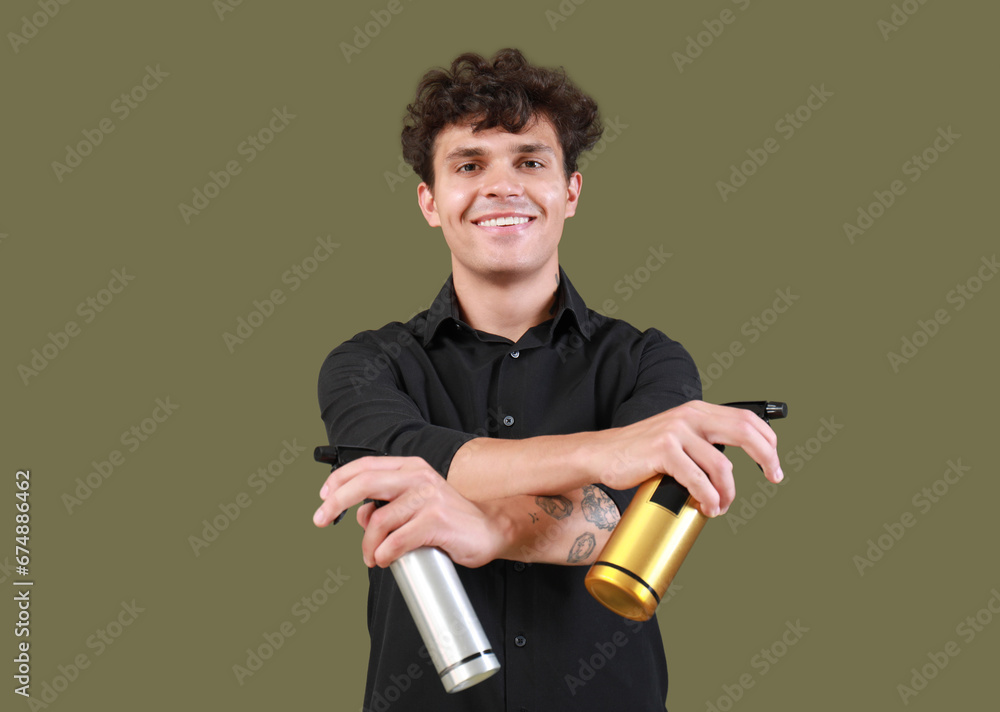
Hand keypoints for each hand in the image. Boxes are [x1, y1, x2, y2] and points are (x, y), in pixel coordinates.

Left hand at [313, 456, 505, 567]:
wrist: (489, 530)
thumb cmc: (451, 519)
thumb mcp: (418, 502)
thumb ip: (389, 503)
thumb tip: (360, 515)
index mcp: (411, 468)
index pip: (365, 466)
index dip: (339, 480)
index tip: (323, 497)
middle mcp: (418, 477)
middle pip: (365, 483)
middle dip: (335, 502)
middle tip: (320, 520)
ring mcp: (428, 498)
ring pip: (378, 521)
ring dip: (367, 545)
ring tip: (372, 557)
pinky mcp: (436, 521)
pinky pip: (396, 541)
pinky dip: (384, 554)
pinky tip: (386, 559)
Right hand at [600, 401, 782, 516]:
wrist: (603, 454)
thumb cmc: (640, 452)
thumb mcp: (677, 436)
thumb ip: (701, 442)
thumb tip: (730, 468)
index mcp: (697, 411)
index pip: (746, 418)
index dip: (767, 441)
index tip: (772, 464)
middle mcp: (690, 416)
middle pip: (745, 432)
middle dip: (767, 458)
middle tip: (773, 477)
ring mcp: (676, 432)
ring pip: (722, 467)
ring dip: (728, 493)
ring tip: (720, 506)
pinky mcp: (663, 451)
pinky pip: (698, 480)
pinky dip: (708, 499)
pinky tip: (706, 507)